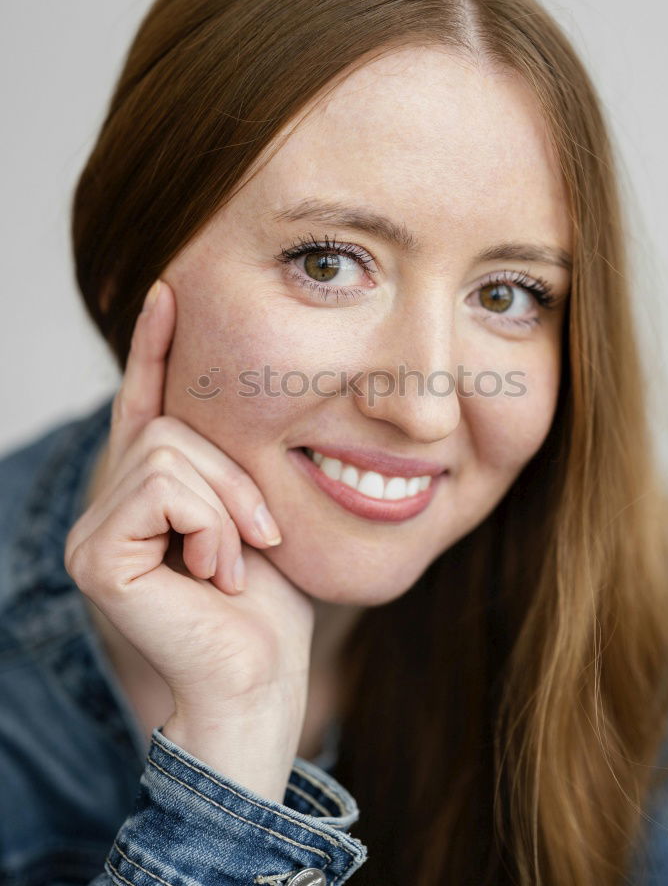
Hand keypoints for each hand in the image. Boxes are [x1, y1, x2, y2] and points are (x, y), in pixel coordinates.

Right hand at [65, 279, 314, 794]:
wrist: (259, 682)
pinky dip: (209, 524)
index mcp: (146, 495)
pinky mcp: (97, 556)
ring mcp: (95, 533)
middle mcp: (109, 507)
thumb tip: (228, 394)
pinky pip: (163, 487)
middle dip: (234, 477)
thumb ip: (224, 464)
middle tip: (263, 539)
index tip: (170, 290)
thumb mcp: (254, 514)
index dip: (154, 346)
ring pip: (169, 451)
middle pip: (169, 426)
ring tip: (238, 563)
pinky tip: (214, 575)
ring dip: (228, 505)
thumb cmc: (267, 607)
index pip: (145, 403)